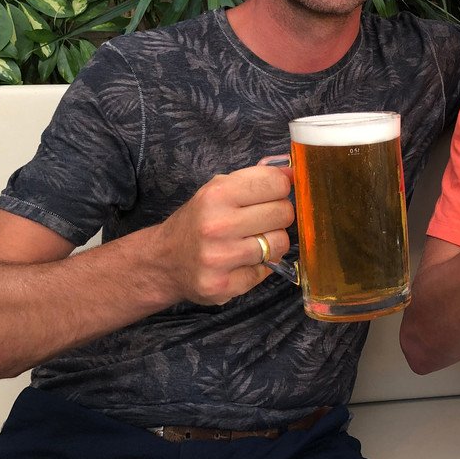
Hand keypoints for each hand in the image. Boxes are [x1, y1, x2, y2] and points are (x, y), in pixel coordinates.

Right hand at [158, 160, 294, 304]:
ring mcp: (219, 258)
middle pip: (284, 213)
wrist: (164, 260)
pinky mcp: (223, 285)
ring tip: (252, 241)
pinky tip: (241, 261)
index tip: (272, 195)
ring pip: (280, 243)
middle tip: (261, 221)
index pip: (276, 183)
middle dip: (278, 216)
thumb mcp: (219, 189)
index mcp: (216, 193)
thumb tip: (295, 173)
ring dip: (272, 243)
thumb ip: (257, 179)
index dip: (280, 188)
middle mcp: (217, 225)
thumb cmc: (199, 221)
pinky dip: (259, 266)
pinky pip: (266, 271)